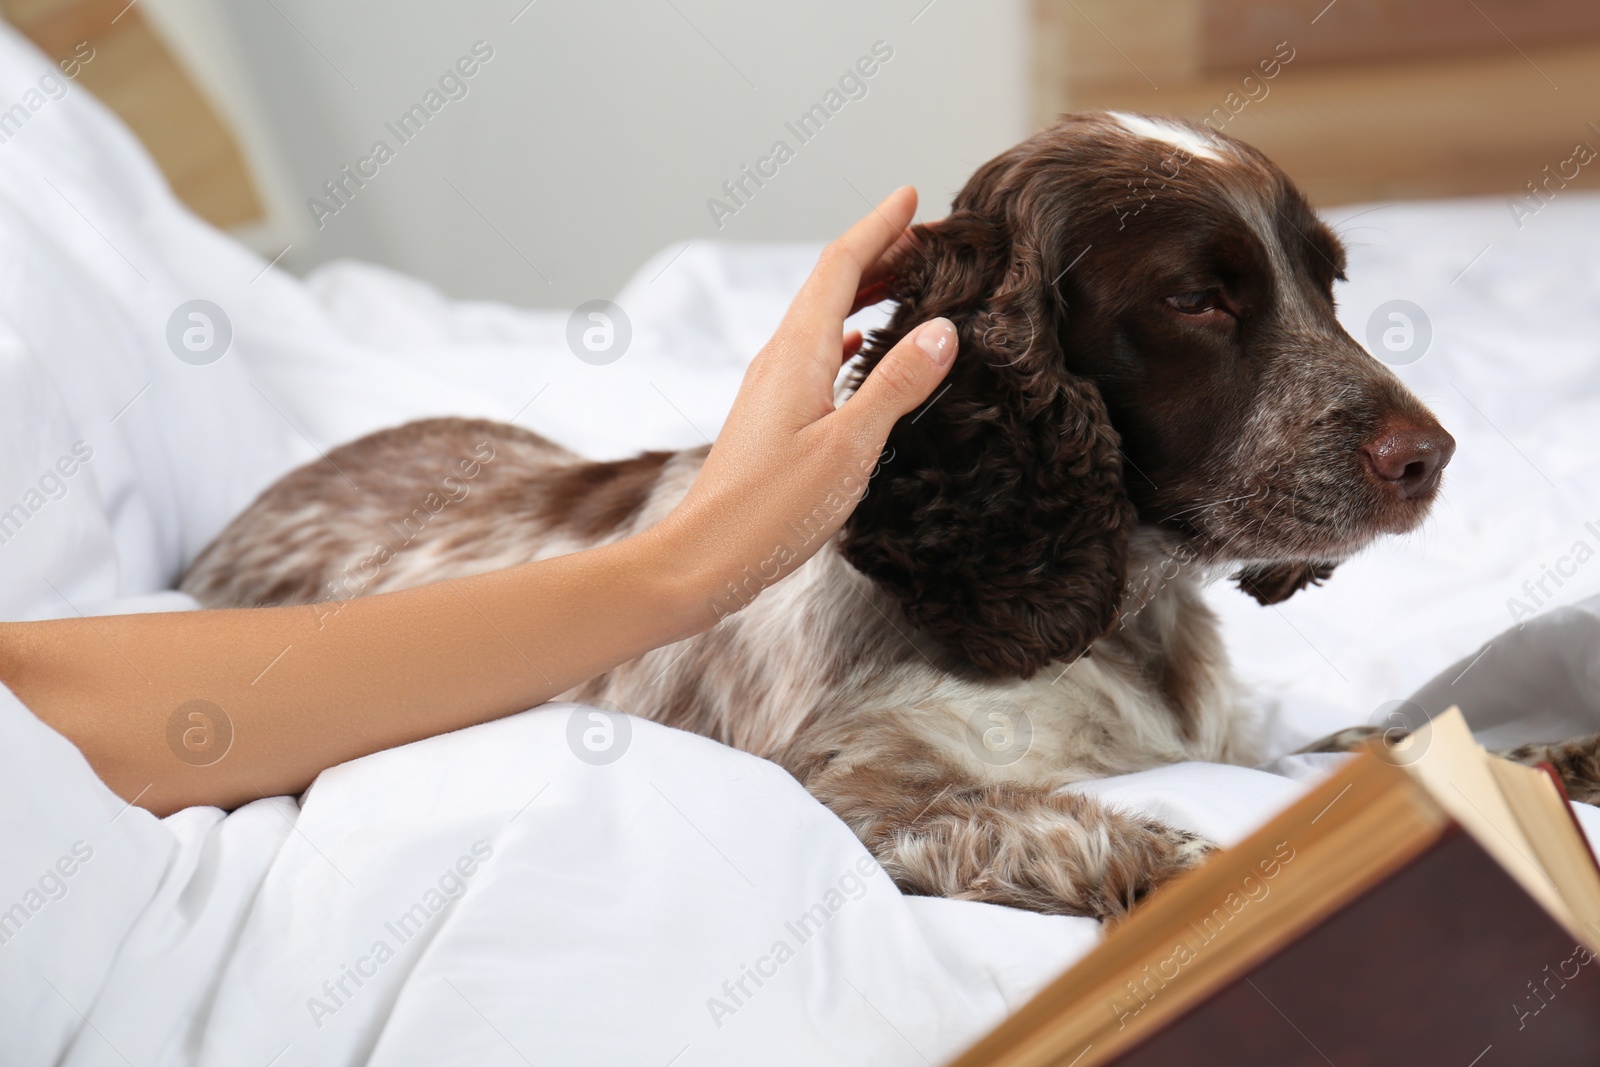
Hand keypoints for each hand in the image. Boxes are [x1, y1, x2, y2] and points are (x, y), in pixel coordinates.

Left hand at [657, 185, 956, 617]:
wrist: (702, 558)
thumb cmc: (772, 511)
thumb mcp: (850, 448)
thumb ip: (896, 386)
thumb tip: (942, 330)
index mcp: (797, 354)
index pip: (840, 266)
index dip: (877, 227)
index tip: (910, 197)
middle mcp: (779, 359)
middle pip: (829, 284)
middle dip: (875, 251)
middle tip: (923, 236)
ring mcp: (771, 386)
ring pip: (821, 318)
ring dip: (862, 291)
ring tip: (904, 279)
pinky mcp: (770, 416)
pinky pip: (813, 353)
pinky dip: (846, 334)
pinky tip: (860, 347)